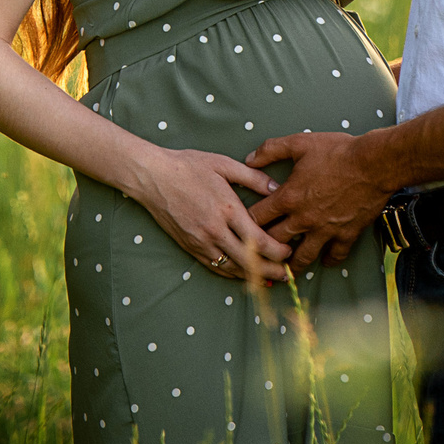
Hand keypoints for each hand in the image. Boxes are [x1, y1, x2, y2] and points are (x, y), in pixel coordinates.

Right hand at [128, 149, 293, 287]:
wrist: (153, 177)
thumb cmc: (188, 166)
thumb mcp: (223, 164)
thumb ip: (253, 177)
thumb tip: (277, 188)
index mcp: (227, 209)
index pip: (259, 241)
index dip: (278, 252)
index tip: (290, 252)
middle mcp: (215, 230)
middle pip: (250, 261)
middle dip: (272, 270)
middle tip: (288, 274)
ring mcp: (201, 242)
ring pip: (233, 268)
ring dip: (254, 276)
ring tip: (272, 279)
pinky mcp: (190, 247)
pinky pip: (216, 267)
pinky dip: (232, 274)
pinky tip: (244, 275)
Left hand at [244, 131, 392, 269]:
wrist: (374, 163)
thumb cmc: (338, 151)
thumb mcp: (300, 143)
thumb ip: (271, 149)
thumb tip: (249, 159)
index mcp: (289, 198)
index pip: (257, 217)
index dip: (245, 222)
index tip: (241, 227)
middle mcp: (304, 219)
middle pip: (276, 242)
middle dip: (264, 249)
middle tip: (258, 255)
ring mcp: (326, 229)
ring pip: (303, 256)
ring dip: (293, 264)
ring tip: (286, 271)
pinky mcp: (347, 234)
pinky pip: (335, 255)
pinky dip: (329, 260)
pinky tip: (325, 261)